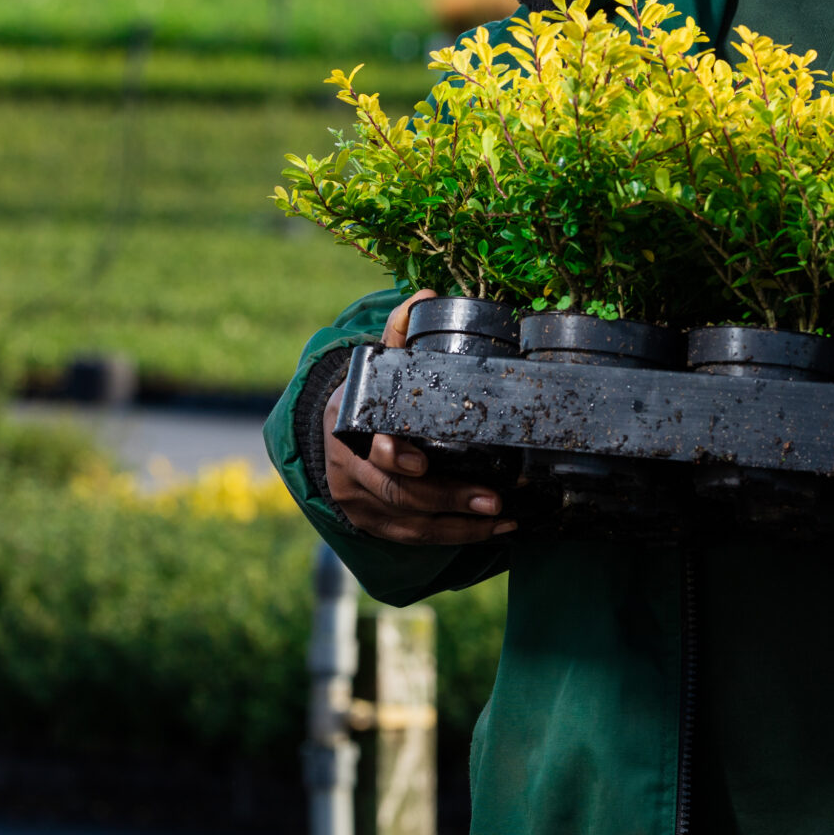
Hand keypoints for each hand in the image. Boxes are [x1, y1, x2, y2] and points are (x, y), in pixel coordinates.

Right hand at [321, 290, 517, 545]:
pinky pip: (413, 538)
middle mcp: (350, 469)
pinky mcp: (372, 524)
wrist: (330, 432)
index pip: (370, 447)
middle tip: (494, 499)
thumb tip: (426, 296)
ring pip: (408, 523)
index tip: (420, 463)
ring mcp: (359, 502)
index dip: (394, 456)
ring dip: (459, 526)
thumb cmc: (366, 395)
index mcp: (351, 426)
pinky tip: (490, 531)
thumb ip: (398, 331)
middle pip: (397, 492)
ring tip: (503, 519)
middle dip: (447, 498)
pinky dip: (453, 537)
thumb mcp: (375, 363)